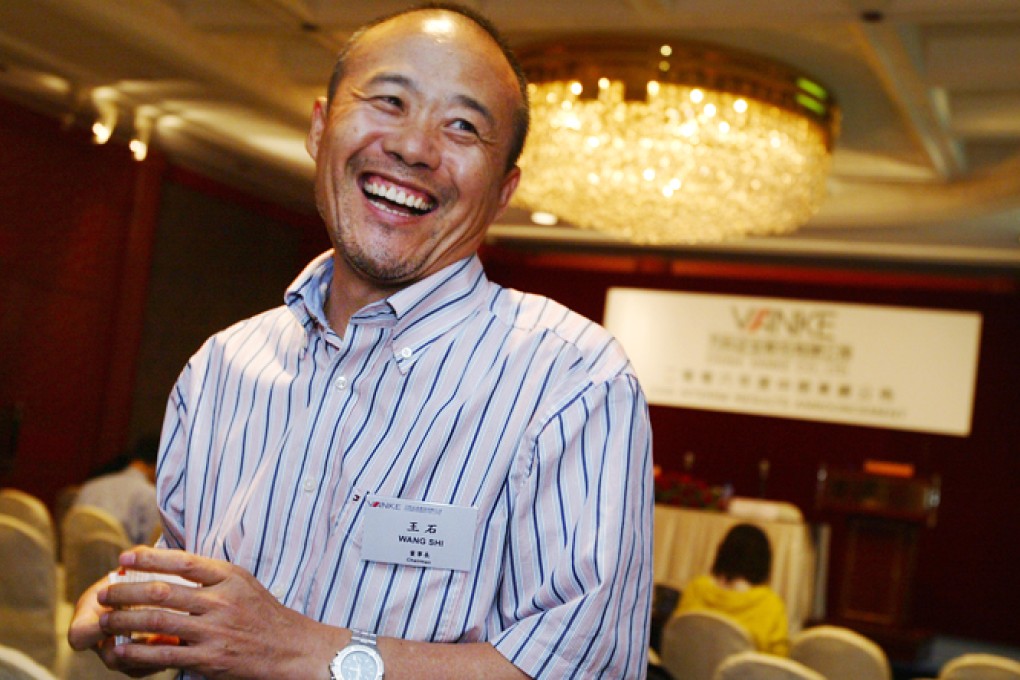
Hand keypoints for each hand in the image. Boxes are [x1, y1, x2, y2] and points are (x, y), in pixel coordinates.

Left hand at [86, 546, 343, 678]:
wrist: (292, 649)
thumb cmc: (265, 615)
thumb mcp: (244, 584)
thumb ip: (212, 576)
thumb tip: (172, 565)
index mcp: (229, 577)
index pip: (183, 561)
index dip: (150, 557)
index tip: (125, 558)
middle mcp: (220, 601)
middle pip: (162, 591)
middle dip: (126, 591)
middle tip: (104, 592)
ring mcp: (214, 631)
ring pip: (157, 622)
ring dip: (124, 620)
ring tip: (104, 620)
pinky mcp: (210, 658)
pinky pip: (164, 654)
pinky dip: (137, 652)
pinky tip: (121, 650)